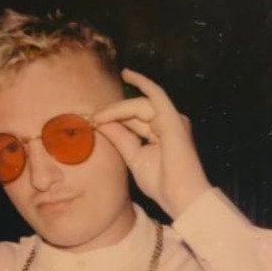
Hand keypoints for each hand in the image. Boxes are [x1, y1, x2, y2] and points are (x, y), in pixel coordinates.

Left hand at [93, 68, 210, 219]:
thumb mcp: (133, 156)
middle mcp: (168, 122)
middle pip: (135, 110)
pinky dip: (141, 83)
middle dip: (113, 112)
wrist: (179, 196)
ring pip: (140, 104)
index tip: (92, 121)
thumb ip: (120, 137)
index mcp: (160, 132)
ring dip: (117, 109)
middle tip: (92, 117)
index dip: (114, 117)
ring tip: (99, 117)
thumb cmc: (160, 182)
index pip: (134, 119)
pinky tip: (127, 74)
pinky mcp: (172, 119)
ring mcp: (172, 119)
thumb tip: (100, 122)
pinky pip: (154, 95)